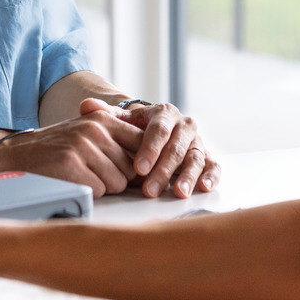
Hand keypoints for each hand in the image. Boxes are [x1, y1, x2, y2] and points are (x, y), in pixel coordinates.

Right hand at [0, 108, 144, 195]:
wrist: (15, 156)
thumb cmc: (55, 149)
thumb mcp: (86, 133)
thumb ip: (116, 140)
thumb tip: (151, 164)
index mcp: (102, 119)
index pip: (142, 143)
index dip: (141, 163)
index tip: (137, 173)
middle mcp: (95, 129)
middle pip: (131, 168)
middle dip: (117, 178)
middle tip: (93, 173)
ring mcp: (83, 147)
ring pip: (118, 182)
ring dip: (103, 186)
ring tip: (81, 176)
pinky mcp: (72, 167)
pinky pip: (99, 190)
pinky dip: (89, 193)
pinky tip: (73, 182)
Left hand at [86, 98, 220, 198]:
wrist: (155, 132)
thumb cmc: (136, 130)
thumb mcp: (121, 121)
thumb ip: (105, 115)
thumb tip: (86, 106)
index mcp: (165, 113)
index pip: (159, 130)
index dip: (150, 149)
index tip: (138, 168)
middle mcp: (184, 125)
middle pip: (176, 148)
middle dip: (163, 170)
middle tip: (149, 190)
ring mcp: (197, 142)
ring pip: (195, 158)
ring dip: (187, 177)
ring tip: (178, 193)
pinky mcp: (208, 157)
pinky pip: (213, 165)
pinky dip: (211, 176)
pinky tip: (205, 188)